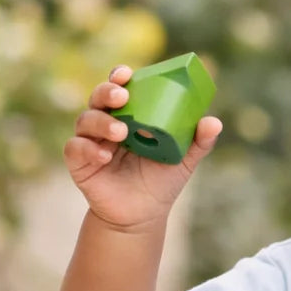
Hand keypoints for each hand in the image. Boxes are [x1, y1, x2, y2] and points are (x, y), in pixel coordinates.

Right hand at [63, 65, 222, 232]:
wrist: (142, 215)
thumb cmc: (160, 181)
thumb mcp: (183, 160)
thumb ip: (198, 141)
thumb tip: (214, 122)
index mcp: (129, 114)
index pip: (119, 87)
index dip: (119, 77)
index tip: (127, 75)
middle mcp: (106, 122)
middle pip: (98, 97)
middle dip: (107, 92)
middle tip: (122, 97)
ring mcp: (90, 141)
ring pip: (86, 120)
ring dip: (102, 122)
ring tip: (121, 132)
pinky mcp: (79, 162)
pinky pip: (75, 148)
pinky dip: (88, 149)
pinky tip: (104, 156)